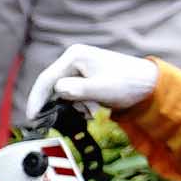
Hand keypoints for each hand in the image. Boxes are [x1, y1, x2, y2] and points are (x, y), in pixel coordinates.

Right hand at [26, 42, 171, 117]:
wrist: (149, 84)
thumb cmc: (127, 84)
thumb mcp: (101, 89)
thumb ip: (77, 90)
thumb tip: (57, 90)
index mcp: (75, 56)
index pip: (46, 79)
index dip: (36, 100)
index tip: (32, 118)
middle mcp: (74, 58)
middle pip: (51, 84)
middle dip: (52, 105)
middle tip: (51, 123)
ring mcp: (79, 66)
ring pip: (60, 90)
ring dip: (66, 106)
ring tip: (83, 115)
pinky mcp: (85, 76)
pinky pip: (71, 92)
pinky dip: (75, 104)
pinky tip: (87, 112)